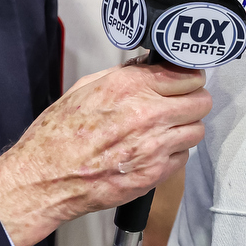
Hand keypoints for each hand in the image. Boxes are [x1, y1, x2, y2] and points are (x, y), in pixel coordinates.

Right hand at [0, 59, 209, 245]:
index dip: (187, 78)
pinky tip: (155, 151)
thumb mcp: (85, 89)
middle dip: (193, 101)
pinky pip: (184, 157)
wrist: (44, 178)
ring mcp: (154, 146)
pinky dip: (175, 153)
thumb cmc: (57, 136)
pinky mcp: (154, 173)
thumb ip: (123, 76)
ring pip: (197, 130)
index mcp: (129, 87)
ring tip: (168, 129)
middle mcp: (147, 113)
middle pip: (201, 102)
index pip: (186, 75)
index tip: (184, 82)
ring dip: (186, 128)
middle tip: (181, 104)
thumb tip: (148, 67)